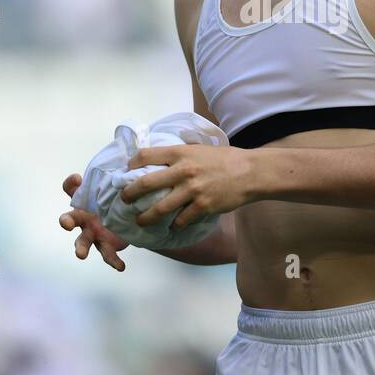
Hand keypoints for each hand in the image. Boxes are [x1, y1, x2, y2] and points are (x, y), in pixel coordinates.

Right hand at [58, 172, 129, 270]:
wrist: (128, 216)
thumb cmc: (116, 198)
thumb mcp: (115, 185)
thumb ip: (116, 171)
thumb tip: (129, 144)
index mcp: (84, 200)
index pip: (70, 190)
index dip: (71, 184)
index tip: (76, 178)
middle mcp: (84, 217)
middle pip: (69, 218)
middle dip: (66, 220)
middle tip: (65, 222)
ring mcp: (93, 233)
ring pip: (82, 241)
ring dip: (79, 248)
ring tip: (80, 255)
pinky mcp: (106, 245)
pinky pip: (107, 255)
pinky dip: (113, 261)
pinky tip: (121, 266)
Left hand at [120, 144, 254, 231]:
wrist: (250, 172)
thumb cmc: (225, 159)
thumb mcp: (199, 148)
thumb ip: (180, 154)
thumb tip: (159, 160)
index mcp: (181, 153)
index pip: (146, 155)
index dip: (131, 164)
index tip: (126, 172)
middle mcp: (183, 170)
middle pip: (146, 183)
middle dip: (129, 194)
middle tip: (124, 200)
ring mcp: (192, 190)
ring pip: (160, 208)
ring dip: (146, 217)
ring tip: (140, 221)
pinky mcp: (203, 206)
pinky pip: (181, 220)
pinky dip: (174, 225)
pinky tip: (172, 226)